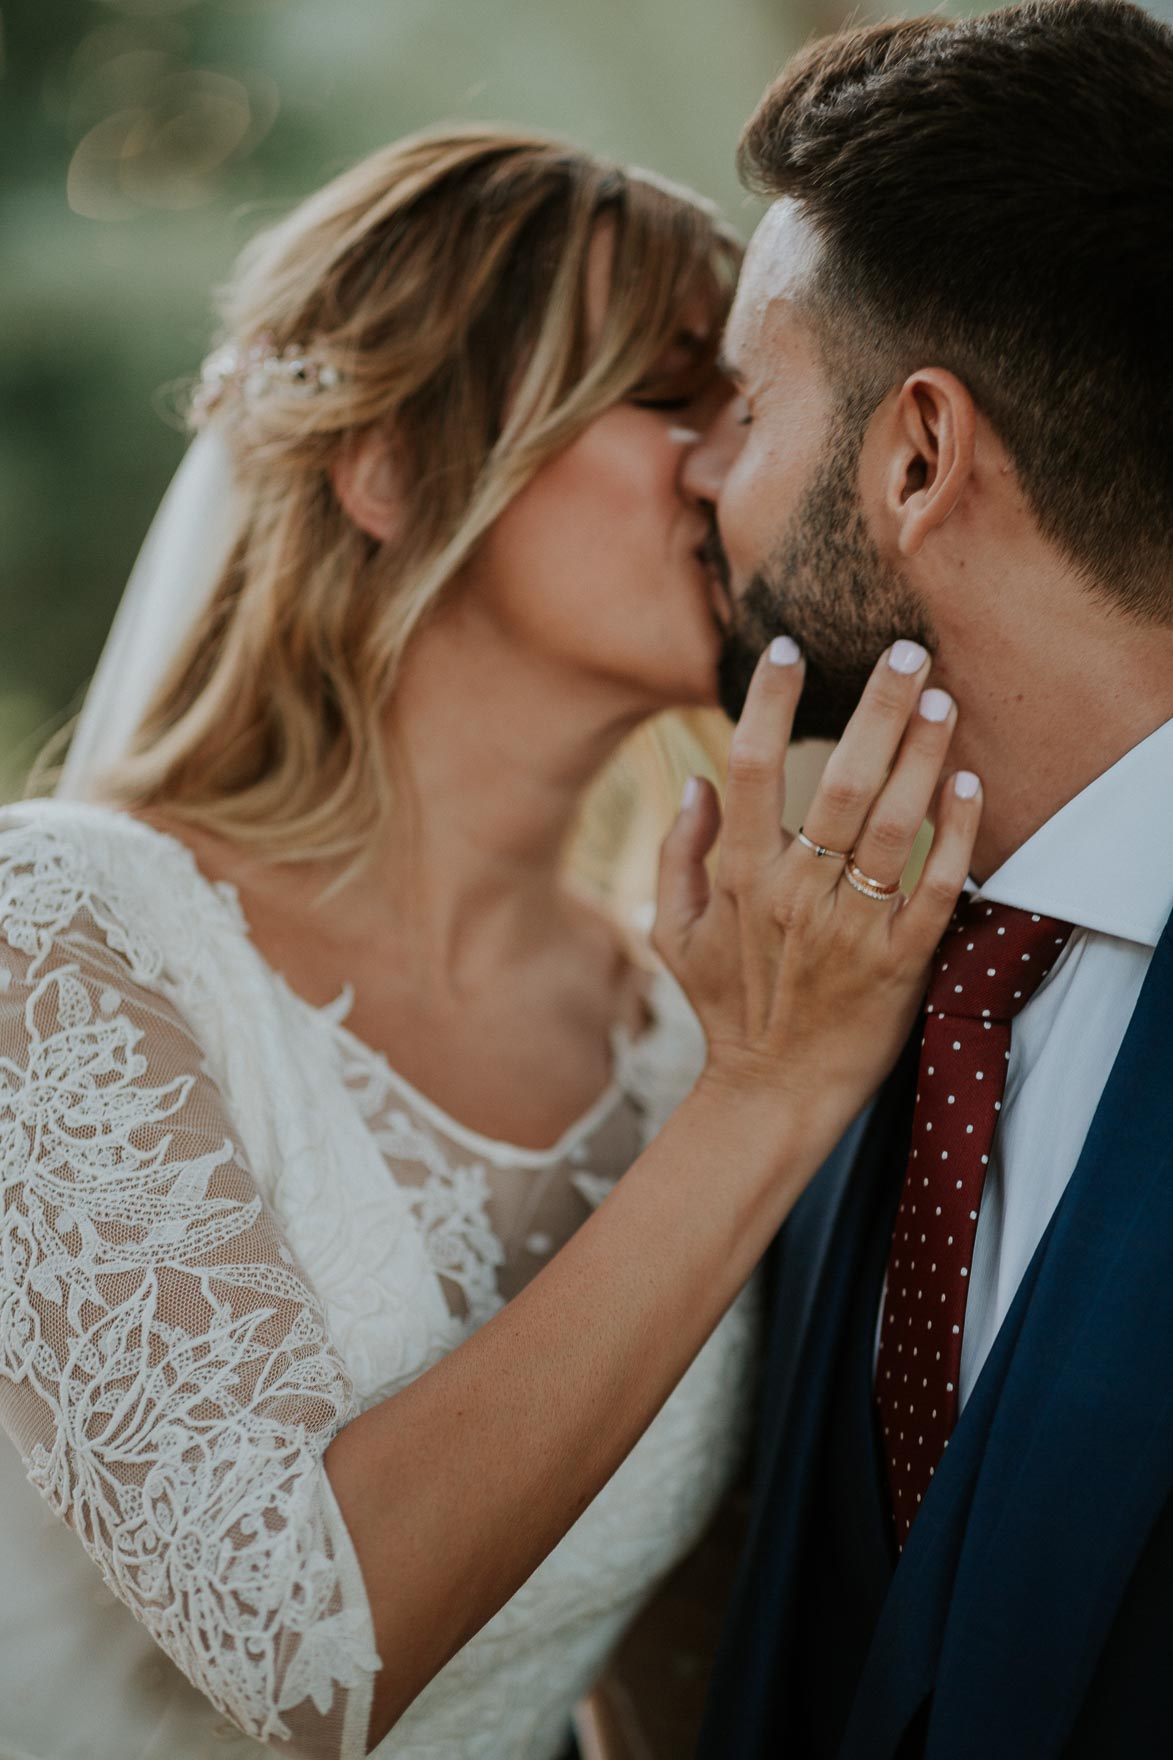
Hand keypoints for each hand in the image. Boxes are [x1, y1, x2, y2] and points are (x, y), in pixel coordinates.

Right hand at [652, 639, 979, 1136]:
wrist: (775, 1090)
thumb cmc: (727, 1005)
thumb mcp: (672, 932)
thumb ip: (679, 853)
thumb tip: (698, 780)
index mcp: (740, 879)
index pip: (752, 769)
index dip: (768, 703)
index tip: (787, 648)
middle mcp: (796, 895)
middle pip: (840, 783)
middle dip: (875, 710)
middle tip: (905, 652)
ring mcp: (851, 929)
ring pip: (893, 827)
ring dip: (922, 757)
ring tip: (942, 699)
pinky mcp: (900, 962)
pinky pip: (935, 889)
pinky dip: (956, 836)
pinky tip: (969, 784)